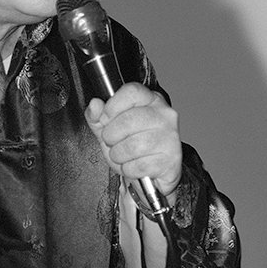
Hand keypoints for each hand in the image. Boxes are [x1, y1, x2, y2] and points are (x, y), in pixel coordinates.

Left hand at [85, 84, 182, 201]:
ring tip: (121, 156)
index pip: (132, 92)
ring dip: (118, 155)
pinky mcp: (171, 159)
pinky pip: (140, 165)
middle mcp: (164, 115)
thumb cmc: (131, 149)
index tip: (105, 117)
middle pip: (128, 120)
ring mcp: (170, 137)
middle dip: (111, 136)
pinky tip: (132, 166)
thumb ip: (98, 116)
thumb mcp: (110, 129)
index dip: (113, 105)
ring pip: (133, 146)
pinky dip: (129, 169)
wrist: (151, 175)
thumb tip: (95, 105)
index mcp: (150, 100)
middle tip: (111, 143)